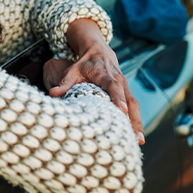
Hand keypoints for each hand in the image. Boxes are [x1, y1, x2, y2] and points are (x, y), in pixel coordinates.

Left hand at [47, 19, 144, 144]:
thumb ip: (64, 83)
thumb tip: (52, 94)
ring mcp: (125, 85)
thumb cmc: (84, 64)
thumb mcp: (72, 70)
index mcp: (104, 74)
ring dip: (138, 122)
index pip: (113, 85)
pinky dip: (136, 119)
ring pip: (135, 104)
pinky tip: (136, 135)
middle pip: (130, 99)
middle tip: (136, 136)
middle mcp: (119, 79)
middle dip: (134, 118)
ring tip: (139, 141)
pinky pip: (134, 105)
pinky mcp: (127, 90)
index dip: (118, 97)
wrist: (98, 51)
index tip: (122, 111)